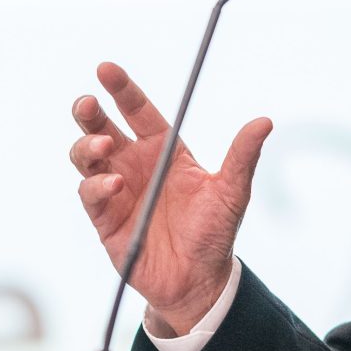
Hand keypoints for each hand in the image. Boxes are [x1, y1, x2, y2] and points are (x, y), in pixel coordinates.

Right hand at [67, 62, 270, 334]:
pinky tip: (115, 185)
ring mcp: (116, 189)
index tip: (106, 69)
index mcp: (162, 149)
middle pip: (100, 126)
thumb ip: (243, 156)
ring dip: (87, 146)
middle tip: (88, 103)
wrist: (199, 281)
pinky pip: (90, 194)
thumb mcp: (232, 192)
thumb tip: (265, 121)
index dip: (121, 89)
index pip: (137, 110)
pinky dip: (96, 185)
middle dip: (89, 112)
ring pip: (86, 156)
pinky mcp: (105, 218)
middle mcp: (135, 164)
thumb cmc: (215, 232)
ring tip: (103, 146)